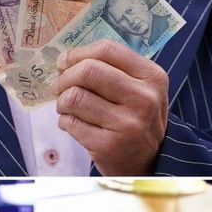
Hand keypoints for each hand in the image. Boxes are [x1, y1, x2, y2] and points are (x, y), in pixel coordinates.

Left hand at [55, 40, 168, 175]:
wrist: (148, 161)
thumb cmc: (135, 115)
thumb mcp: (137, 87)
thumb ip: (109, 68)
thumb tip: (65, 59)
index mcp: (152, 77)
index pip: (107, 50)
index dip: (78, 53)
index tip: (64, 61)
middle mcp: (145, 99)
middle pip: (88, 71)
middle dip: (65, 77)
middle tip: (60, 85)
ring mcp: (128, 124)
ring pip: (74, 96)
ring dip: (62, 101)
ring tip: (67, 107)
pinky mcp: (109, 146)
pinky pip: (71, 122)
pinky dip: (65, 121)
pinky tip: (74, 124)